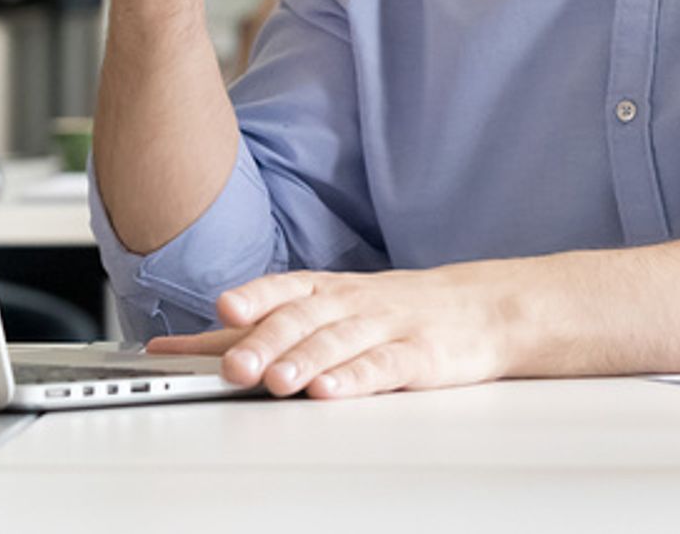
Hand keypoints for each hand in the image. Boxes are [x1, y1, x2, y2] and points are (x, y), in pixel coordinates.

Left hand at [148, 263, 523, 398]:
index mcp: (328, 289)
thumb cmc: (396, 310)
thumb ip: (271, 325)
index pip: (279, 291)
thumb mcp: (337, 307)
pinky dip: (355, 377)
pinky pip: (384, 365)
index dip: (245, 301)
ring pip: (338, 341)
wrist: (483, 307)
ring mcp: (386, 326)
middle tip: (232, 365)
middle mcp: (352, 303)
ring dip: (303, 359)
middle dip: (264, 340)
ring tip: (275, 381)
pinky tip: (330, 391)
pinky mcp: (420, 355)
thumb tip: (195, 345)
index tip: (209, 315)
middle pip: (302, 318)